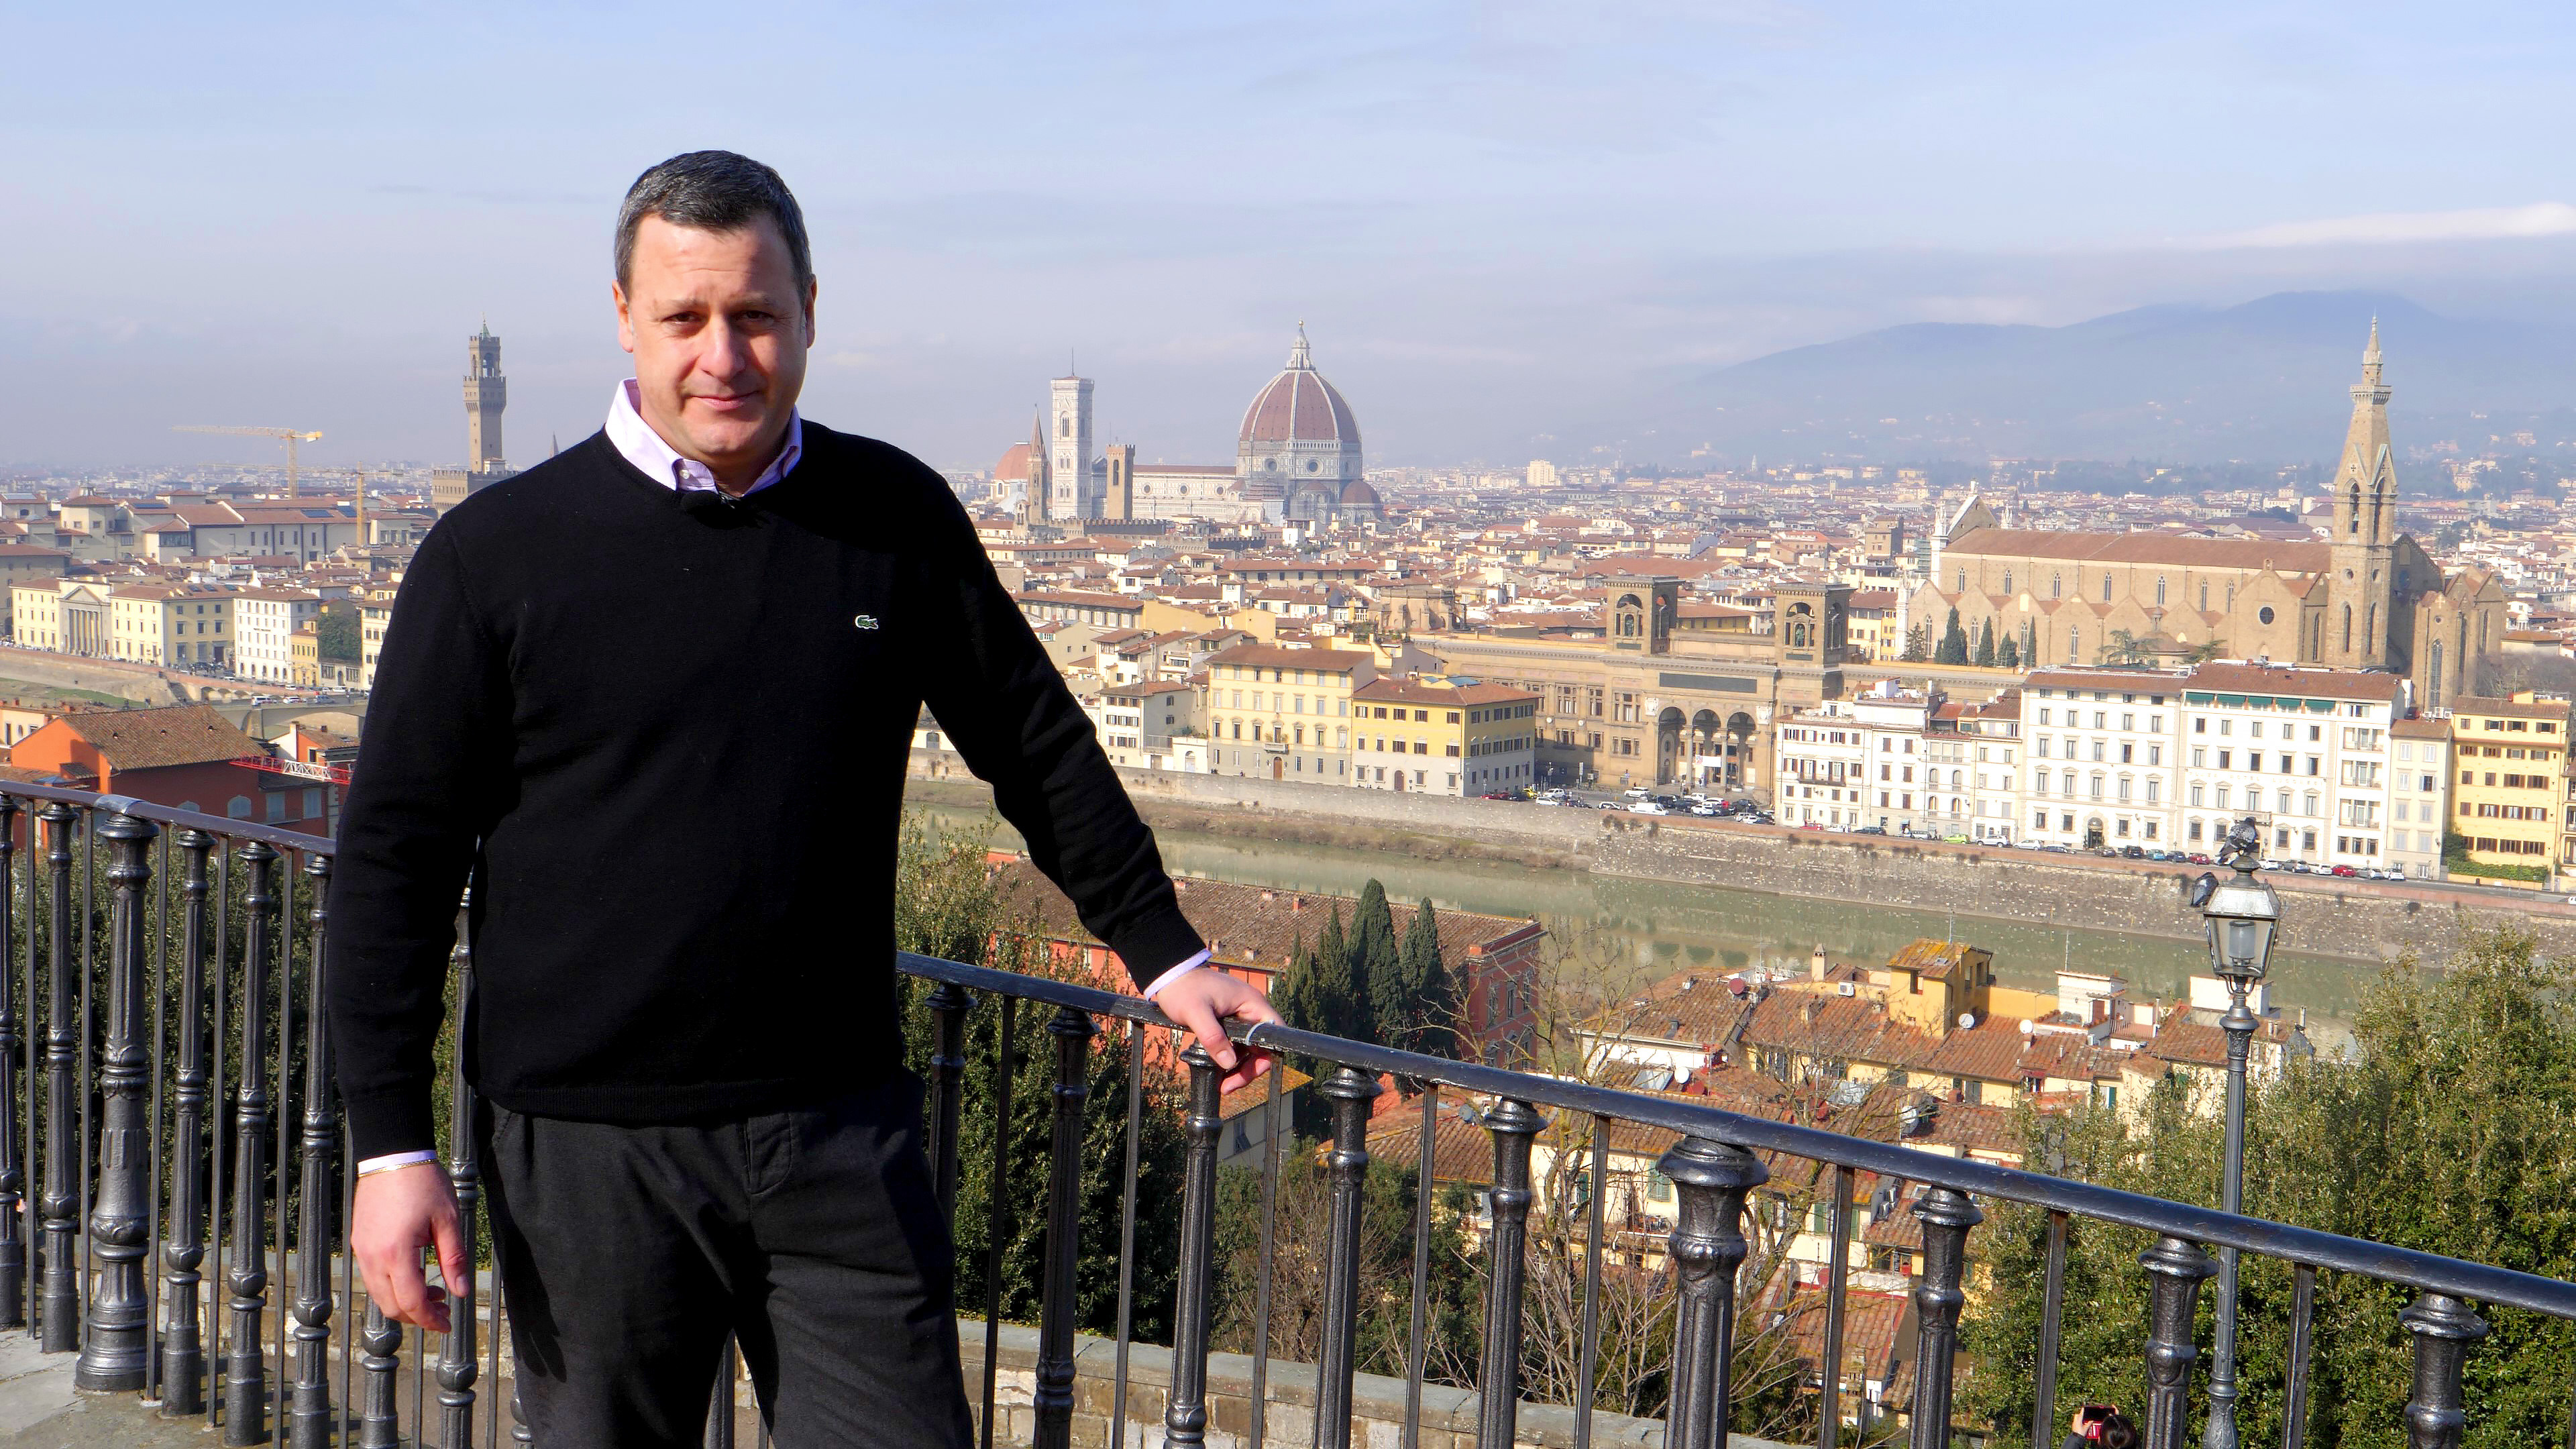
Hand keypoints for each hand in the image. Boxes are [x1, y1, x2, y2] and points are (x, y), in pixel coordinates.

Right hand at [351, 1161, 468, 1333]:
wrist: (393, 1156)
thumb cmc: (424, 1184)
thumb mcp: (449, 1220)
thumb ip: (454, 1259)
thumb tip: (461, 1292)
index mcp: (396, 1254)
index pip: (411, 1302)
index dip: (431, 1319)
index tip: (448, 1325)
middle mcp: (372, 1258)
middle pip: (391, 1306)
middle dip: (418, 1316)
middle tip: (444, 1310)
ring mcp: (361, 1251)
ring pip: (378, 1295)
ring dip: (404, 1302)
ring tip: (433, 1293)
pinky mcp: (358, 1243)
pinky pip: (372, 1278)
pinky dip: (392, 1287)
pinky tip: (414, 1276)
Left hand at [1153, 966, 1279, 1093]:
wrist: (1170, 976)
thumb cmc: (1184, 989)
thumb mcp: (1195, 1012)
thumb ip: (1213, 1036)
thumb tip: (1228, 1063)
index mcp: (1252, 1003)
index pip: (1274, 1032)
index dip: (1267, 1055)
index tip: (1248, 1073)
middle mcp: (1251, 1010)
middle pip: (1263, 1046)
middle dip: (1249, 1069)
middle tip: (1228, 1086)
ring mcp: (1241, 1017)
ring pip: (1250, 1049)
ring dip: (1239, 1068)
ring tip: (1222, 1084)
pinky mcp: (1230, 1023)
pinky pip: (1238, 1045)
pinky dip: (1230, 1059)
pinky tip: (1218, 1071)